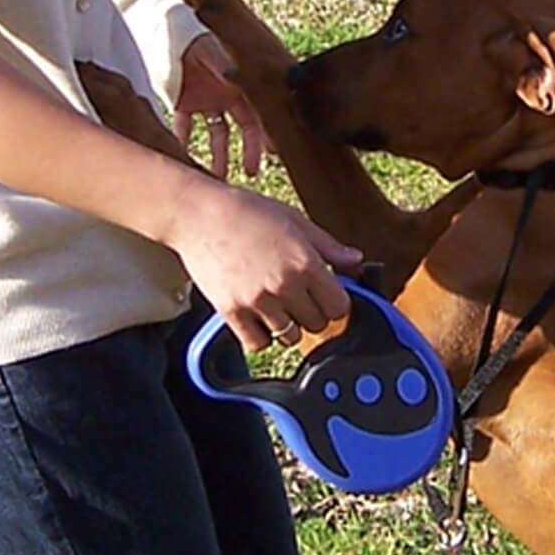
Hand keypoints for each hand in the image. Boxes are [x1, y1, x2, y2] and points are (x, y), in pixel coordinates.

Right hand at [167, 174, 362, 352]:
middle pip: (318, 324)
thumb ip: (328, 246)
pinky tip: (258, 317)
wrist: (198, 214)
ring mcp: (257, 301)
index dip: (335, 302)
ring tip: (276, 305)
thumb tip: (356, 261)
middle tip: (298, 297)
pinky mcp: (231, 312)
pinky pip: (257, 343)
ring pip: (290, 337)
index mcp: (305, 262)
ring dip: (288, 326)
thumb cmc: (246, 211)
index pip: (339, 306)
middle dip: (312, 312)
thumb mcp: (295, 221)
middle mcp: (284, 285)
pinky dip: (261, 336)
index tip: (325, 296)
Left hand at [172, 31, 266, 179]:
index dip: (265, 136)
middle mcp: (228, 98)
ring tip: (216, 178)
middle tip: (250, 173)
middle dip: (247, 152)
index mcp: (241, 88)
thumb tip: (244, 84)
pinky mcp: (185, 103)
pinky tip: (182, 159)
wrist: (171, 31)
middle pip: (242, 131)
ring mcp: (207, 102)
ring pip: (216, 135)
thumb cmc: (200, 41)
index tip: (273, 154)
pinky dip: (183, 142)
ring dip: (217, 156)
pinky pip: (185, 127)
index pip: (258, 117)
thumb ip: (230, 74)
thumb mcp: (219, 57)